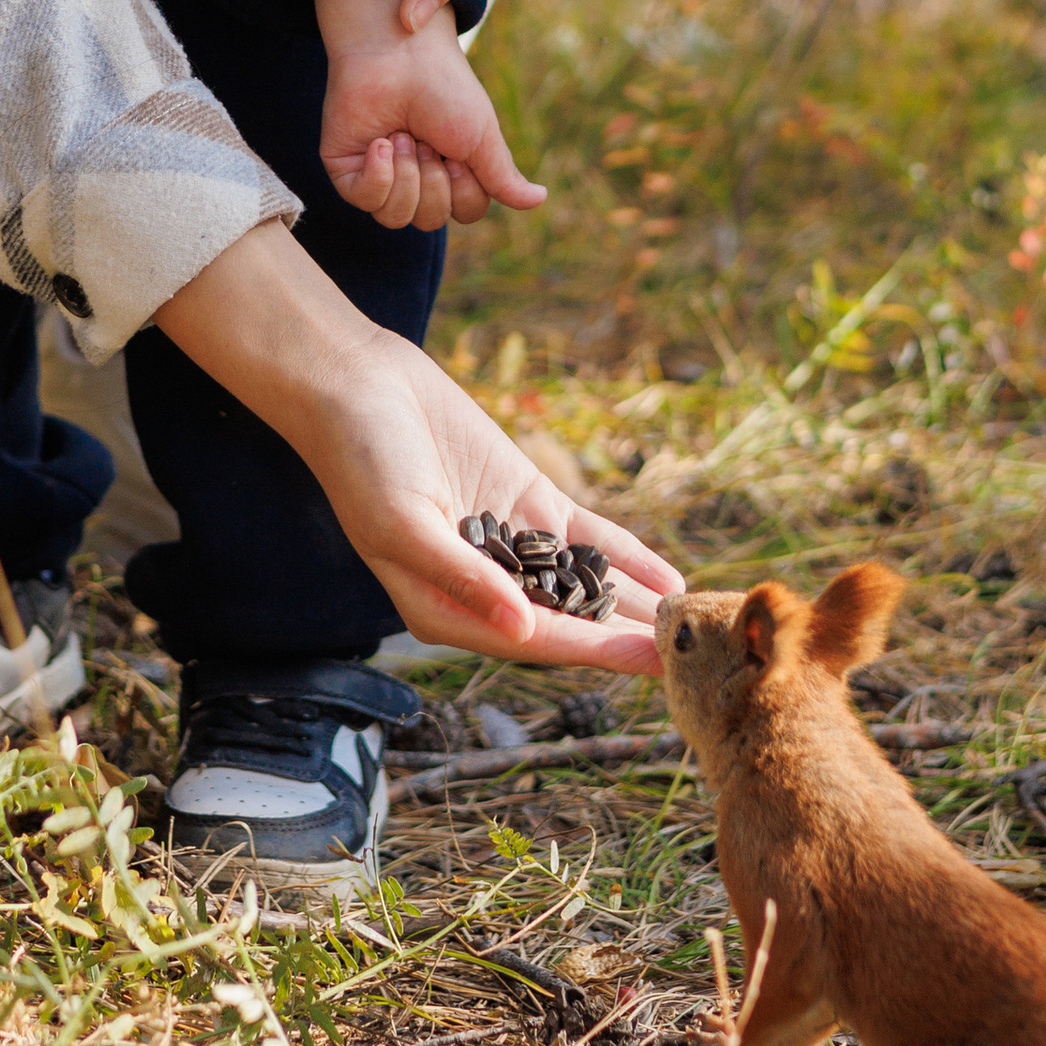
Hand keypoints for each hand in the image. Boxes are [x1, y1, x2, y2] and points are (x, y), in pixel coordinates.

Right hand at [153, 221, 681, 672]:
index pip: (534, 639)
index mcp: (444, 609)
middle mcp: (482, 585)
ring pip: (584, 583)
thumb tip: (523, 626)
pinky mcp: (524, 500)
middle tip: (691, 654)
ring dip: (633, 604)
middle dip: (624, 637)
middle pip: (567, 620)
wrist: (355, 383)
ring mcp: (509, 542)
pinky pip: (585, 536)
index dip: (594, 651)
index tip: (648, 662)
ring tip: (689, 624)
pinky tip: (666, 575)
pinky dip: (625, 556)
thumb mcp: (402, 524)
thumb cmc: (361, 461)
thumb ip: (462, 577)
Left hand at [311, 0, 545, 230]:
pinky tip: (381, 142)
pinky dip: (377, 174)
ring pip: (395, 217)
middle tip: (426, 136)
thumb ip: (502, 177)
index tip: (457, 149)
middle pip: (429, 220)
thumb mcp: (481, 135)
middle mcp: (416, 179)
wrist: (398, 51)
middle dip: (433, 179)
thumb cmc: (443, 87)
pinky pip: (364, 200)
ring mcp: (380, 176)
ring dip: (406, 174)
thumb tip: (539, 201)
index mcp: (451, 172)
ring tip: (401, 135)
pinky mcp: (348, 169)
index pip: (465, 212)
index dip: (464, 186)